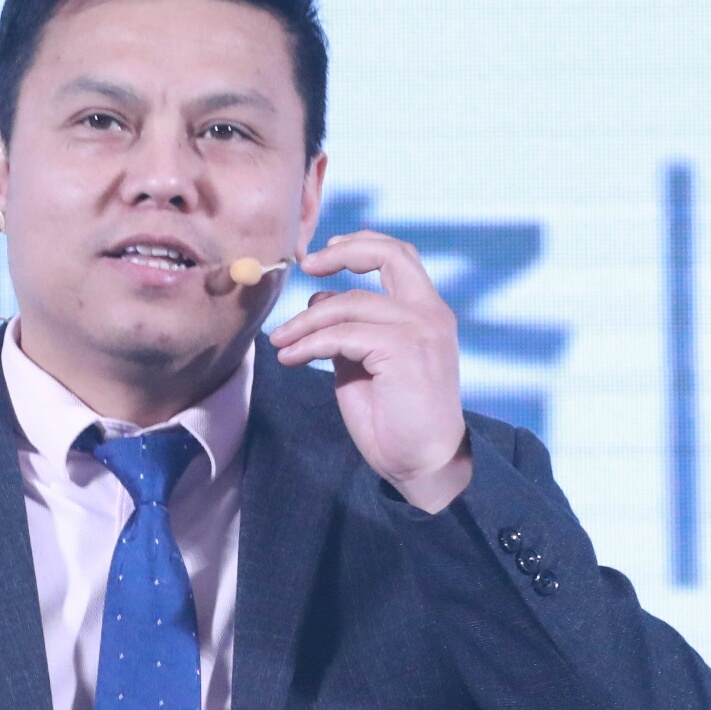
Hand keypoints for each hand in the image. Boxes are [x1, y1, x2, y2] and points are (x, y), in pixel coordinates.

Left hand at [266, 229, 473, 511]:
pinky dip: (309, 344)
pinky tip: (290, 358)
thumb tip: (319, 299)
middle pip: (390, 253)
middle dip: (342, 252)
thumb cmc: (396, 421)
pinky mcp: (403, 350)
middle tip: (304, 266)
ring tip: (280, 342)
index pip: (399, 257)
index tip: (322, 256)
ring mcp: (420, 329)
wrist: (423, 464)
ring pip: (349, 302)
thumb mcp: (365, 364)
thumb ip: (350, 330)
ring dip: (305, 322)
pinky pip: (341, 335)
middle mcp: (430, 313)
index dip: (359, 245)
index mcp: (427, 313)